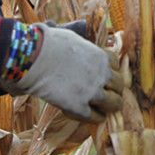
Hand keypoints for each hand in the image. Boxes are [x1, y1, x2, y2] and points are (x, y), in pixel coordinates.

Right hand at [0, 25, 122, 121]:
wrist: (35, 57)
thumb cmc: (49, 43)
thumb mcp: (73, 38)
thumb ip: (81, 44)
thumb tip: (78, 37)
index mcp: (101, 56)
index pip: (116, 65)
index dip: (110, 71)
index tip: (104, 75)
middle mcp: (102, 74)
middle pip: (120, 85)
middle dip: (114, 90)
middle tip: (106, 94)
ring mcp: (92, 91)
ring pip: (113, 103)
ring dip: (109, 106)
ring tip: (102, 109)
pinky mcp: (79, 107)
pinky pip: (96, 117)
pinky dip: (95, 117)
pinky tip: (90, 115)